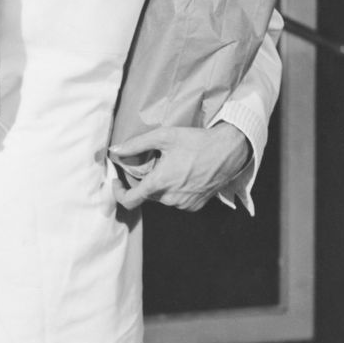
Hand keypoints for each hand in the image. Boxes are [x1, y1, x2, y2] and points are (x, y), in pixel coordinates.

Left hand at [111, 123, 251, 211]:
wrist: (229, 151)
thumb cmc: (197, 141)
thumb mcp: (164, 136)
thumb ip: (136, 145)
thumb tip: (115, 151)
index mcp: (159, 183)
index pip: (130, 200)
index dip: (119, 193)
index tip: (118, 182)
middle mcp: (170, 198)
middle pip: (146, 195)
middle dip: (145, 182)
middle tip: (153, 165)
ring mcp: (184, 204)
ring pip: (162, 198)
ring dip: (161, 186)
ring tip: (172, 168)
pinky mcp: (195, 206)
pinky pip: (176, 201)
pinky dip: (174, 191)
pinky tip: (183, 176)